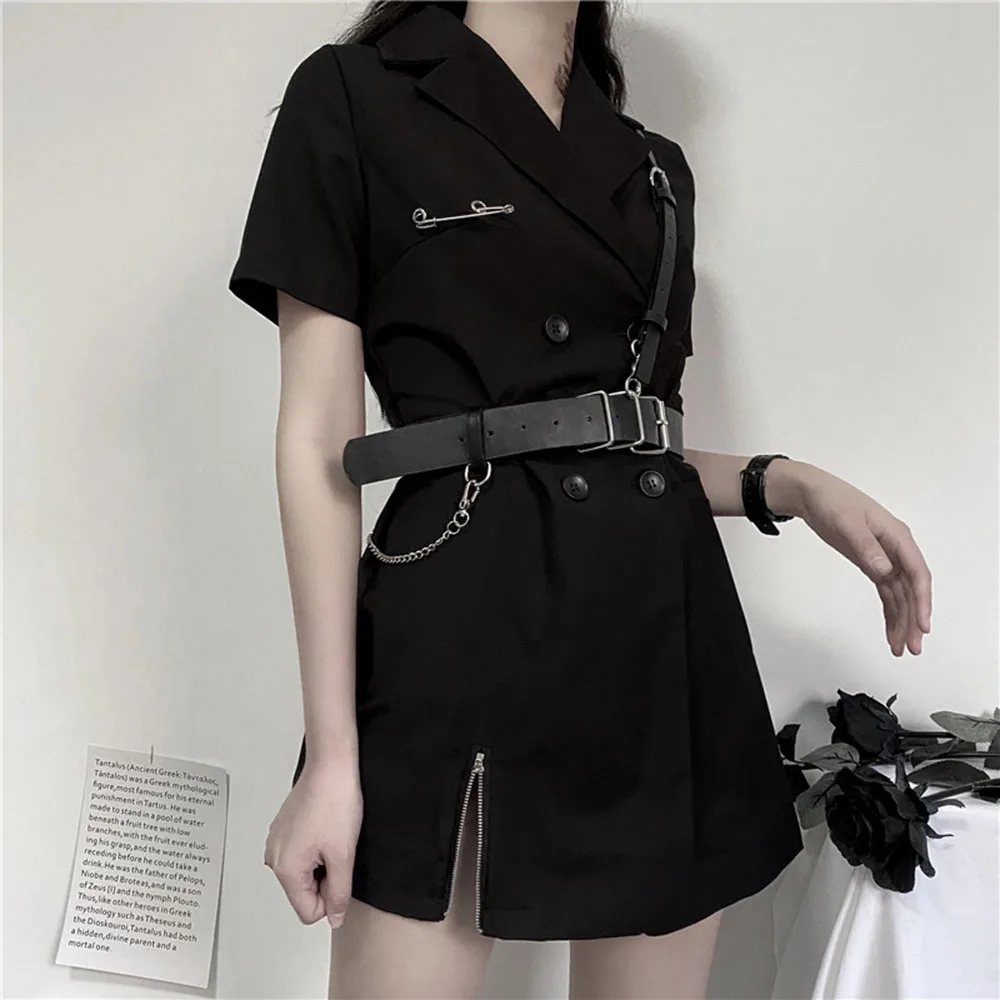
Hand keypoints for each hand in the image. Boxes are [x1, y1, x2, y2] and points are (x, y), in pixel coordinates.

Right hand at [263, 754, 362, 927]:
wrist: (331, 765)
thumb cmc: (335, 802)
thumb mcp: (343, 856)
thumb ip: (338, 894)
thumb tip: (334, 918)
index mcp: (284, 868)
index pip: (308, 912)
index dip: (330, 898)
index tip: (340, 870)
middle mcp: (273, 857)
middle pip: (303, 893)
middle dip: (325, 878)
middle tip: (337, 849)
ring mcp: (276, 841)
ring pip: (303, 873)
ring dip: (321, 862)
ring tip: (332, 835)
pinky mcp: (283, 828)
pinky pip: (300, 853)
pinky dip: (316, 847)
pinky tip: (326, 826)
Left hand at [776, 462, 931, 655]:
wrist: (811, 494)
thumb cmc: (831, 501)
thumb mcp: (847, 522)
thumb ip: (866, 546)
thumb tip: (885, 570)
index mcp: (897, 537)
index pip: (916, 574)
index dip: (921, 601)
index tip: (922, 626)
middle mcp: (896, 549)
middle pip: (911, 589)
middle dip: (913, 619)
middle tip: (911, 648)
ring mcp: (884, 557)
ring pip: (900, 595)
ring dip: (902, 621)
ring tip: (899, 648)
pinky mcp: (871, 563)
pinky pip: (886, 592)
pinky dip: (889, 612)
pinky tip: (890, 630)